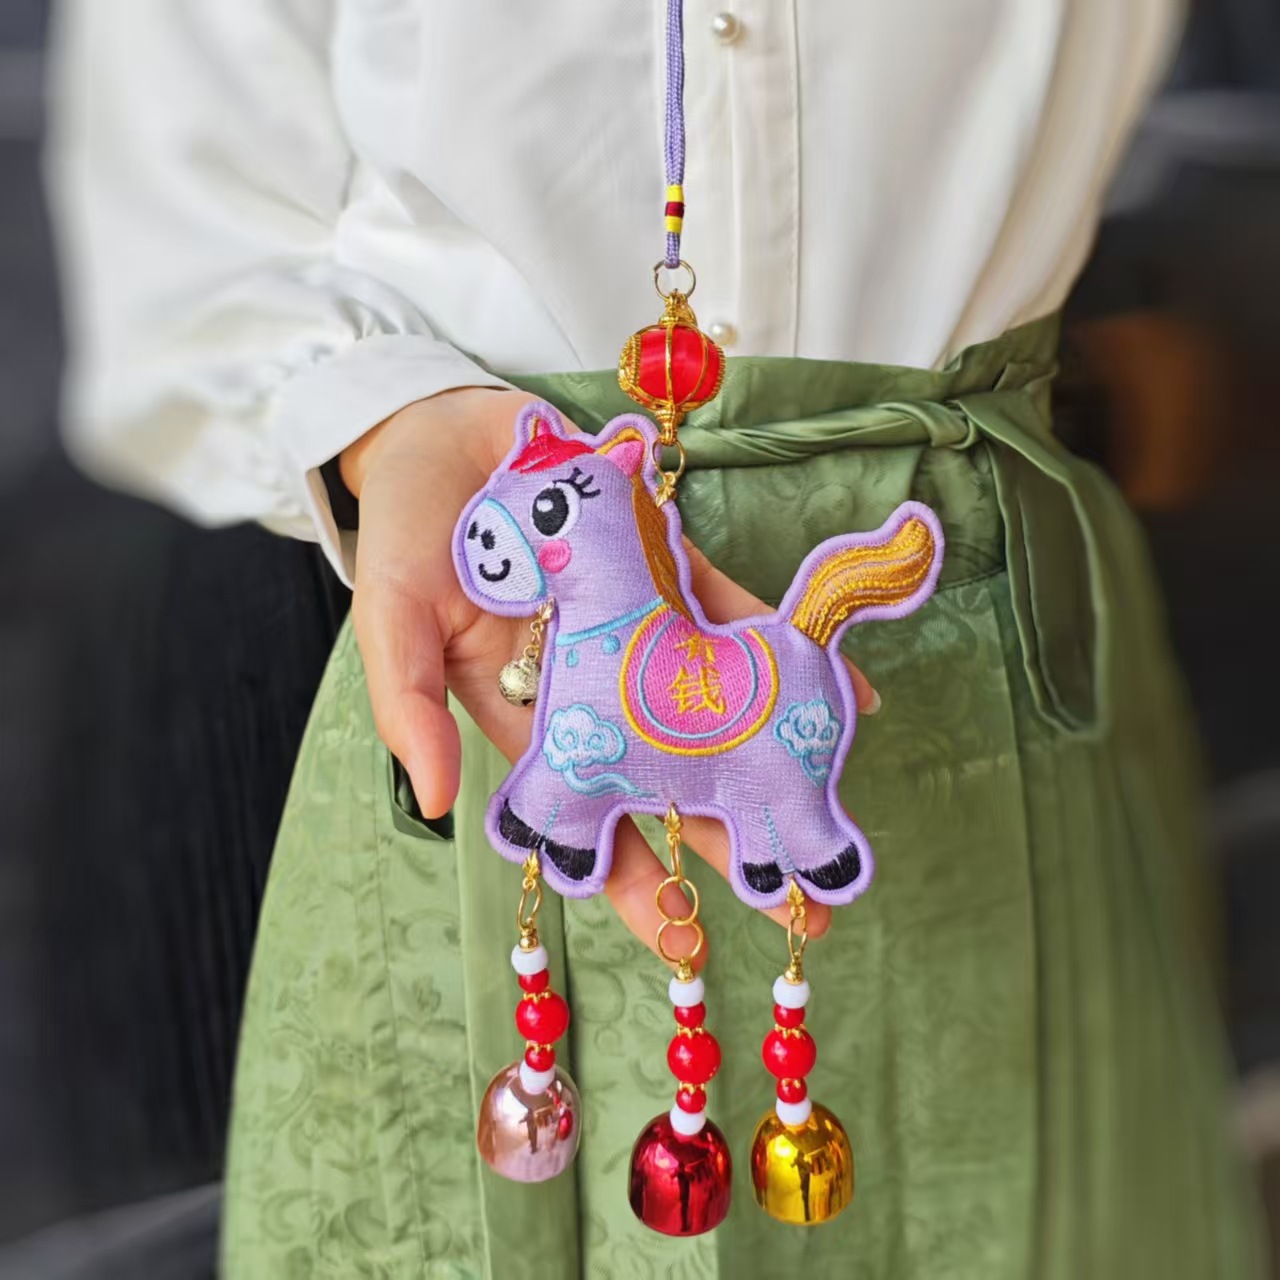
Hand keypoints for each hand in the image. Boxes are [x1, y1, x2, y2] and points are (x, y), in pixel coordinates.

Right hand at [341, 388, 878, 959]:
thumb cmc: (406, 529)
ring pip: (709, 705)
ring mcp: (637, 627)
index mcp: (526, 712)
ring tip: (830, 811)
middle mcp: (592, 683)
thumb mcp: (389, 615)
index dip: (629, 879)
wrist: (445, 427)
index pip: (585, 816)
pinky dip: (781, 645)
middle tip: (793, 900)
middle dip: (723, 837)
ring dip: (769, 755)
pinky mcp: (666, 566)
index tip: (681, 937)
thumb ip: (406, 704)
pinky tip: (849, 688)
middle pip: (666, 775)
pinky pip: (731, 612)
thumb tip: (438, 801)